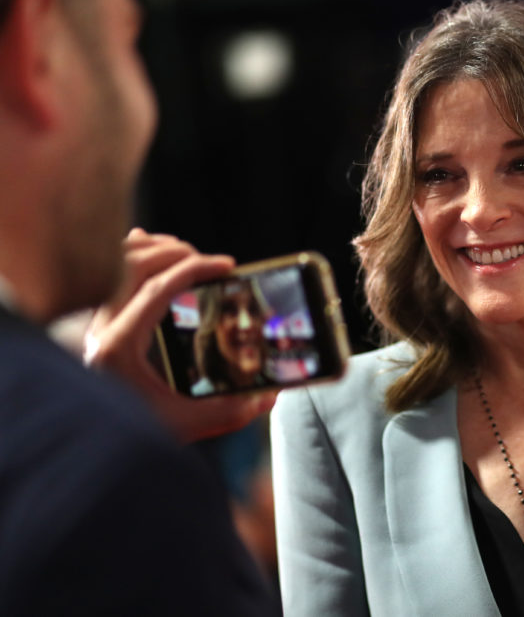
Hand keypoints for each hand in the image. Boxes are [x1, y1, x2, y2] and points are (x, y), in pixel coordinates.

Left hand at [85, 228, 277, 442]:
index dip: (197, 269)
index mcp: (118, 347)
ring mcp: (89, 326)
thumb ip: (228, 412)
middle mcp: (97, 330)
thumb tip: (268, 398)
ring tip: (185, 252)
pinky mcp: (91, 328)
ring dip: (152, 250)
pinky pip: (103, 276)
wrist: (79, 454)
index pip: (158, 288)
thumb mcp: (182, 427)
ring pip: (111, 264)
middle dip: (177, 252)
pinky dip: (127, 257)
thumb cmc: (122, 442)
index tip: (227, 266)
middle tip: (210, 261)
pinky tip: (146, 246)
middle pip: (133, 264)